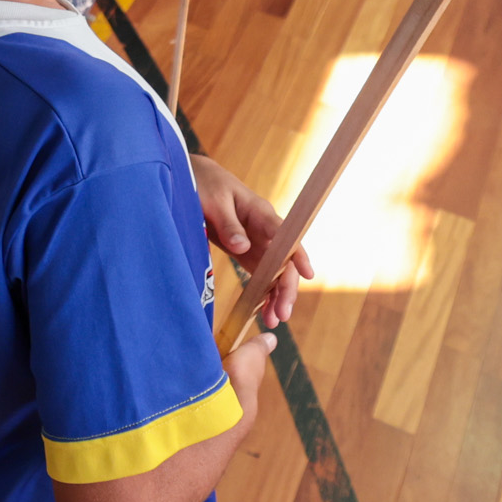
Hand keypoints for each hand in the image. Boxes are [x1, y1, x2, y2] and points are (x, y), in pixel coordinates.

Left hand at [194, 154, 309, 328]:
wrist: (193, 180)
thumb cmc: (205, 185)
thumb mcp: (213, 202)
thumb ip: (229, 225)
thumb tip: (243, 247)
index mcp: (261, 213)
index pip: (286, 236)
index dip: (298, 255)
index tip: (308, 275)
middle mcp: (266, 231)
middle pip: (284, 262)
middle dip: (286, 288)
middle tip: (283, 314)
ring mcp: (259, 243)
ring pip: (276, 273)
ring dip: (277, 296)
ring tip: (274, 321)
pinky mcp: (248, 253)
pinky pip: (262, 276)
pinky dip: (264, 294)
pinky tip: (263, 312)